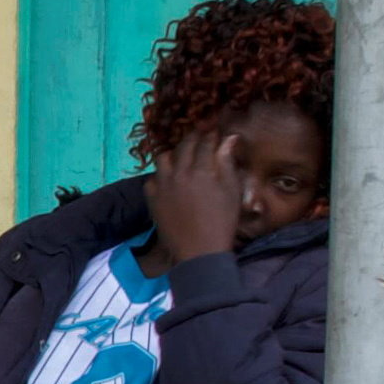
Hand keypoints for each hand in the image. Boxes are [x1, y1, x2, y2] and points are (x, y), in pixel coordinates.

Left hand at [142, 120, 250, 268]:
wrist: (199, 251)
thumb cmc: (222, 222)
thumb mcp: (231, 191)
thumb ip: (227, 163)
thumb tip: (228, 138)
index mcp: (202, 170)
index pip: (205, 142)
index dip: (211, 134)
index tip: (215, 131)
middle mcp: (179, 173)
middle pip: (184, 145)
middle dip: (193, 138)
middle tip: (200, 138)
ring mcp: (163, 185)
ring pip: (163, 158)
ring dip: (174, 154)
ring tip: (182, 158)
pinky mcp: (152, 199)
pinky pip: (152, 179)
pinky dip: (160, 176)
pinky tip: (169, 180)